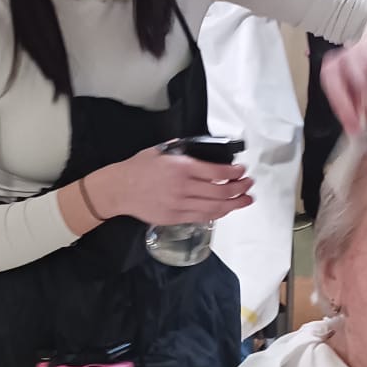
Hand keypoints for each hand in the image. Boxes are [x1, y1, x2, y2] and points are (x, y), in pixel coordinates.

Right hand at [94, 145, 253, 226]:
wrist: (118, 190)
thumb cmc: (137, 169)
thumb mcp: (159, 151)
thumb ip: (180, 149)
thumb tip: (196, 148)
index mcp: (181, 167)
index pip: (217, 172)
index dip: (234, 173)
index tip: (242, 171)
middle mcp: (183, 187)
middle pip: (221, 192)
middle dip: (240, 189)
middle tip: (248, 185)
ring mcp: (179, 205)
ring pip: (215, 208)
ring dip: (234, 204)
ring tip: (245, 200)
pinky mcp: (174, 217)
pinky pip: (202, 218)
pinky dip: (216, 214)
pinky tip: (224, 210)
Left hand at [320, 32, 366, 134]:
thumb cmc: (361, 71)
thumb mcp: (351, 91)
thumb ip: (351, 107)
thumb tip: (353, 127)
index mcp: (331, 70)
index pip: (335, 92)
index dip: (346, 111)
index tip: (355, 127)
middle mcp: (344, 59)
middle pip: (358, 84)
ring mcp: (362, 50)